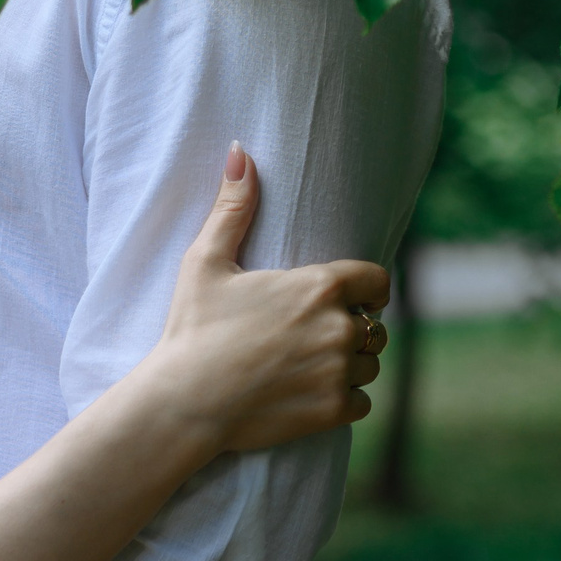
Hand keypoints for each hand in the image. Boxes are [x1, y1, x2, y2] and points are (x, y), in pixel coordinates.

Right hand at [146, 144, 387, 453]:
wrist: (183, 402)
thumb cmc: (192, 328)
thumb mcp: (206, 261)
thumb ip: (233, 207)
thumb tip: (240, 151)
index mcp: (318, 287)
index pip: (377, 281)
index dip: (364, 289)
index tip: (343, 298)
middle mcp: (339, 328)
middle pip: (375, 325)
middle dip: (351, 328)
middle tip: (309, 335)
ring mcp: (339, 372)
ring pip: (369, 364)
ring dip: (348, 365)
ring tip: (306, 364)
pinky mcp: (334, 410)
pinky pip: (363, 401)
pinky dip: (342, 399)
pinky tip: (307, 391)